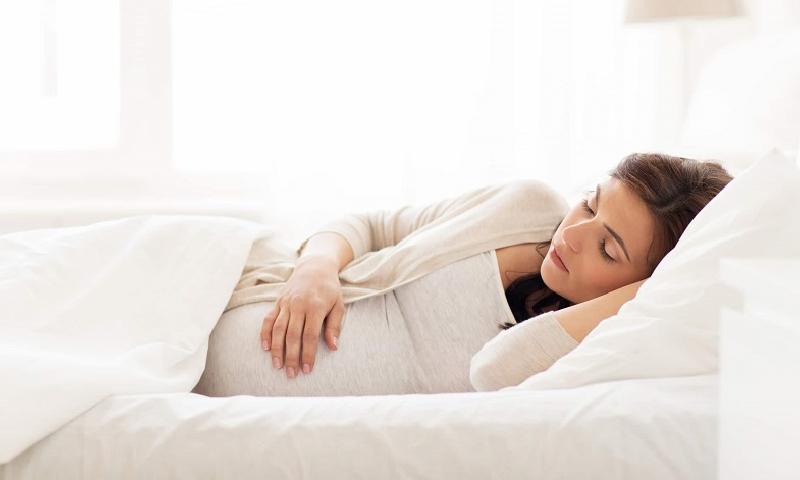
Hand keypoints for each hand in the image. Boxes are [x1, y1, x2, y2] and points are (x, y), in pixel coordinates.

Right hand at [261, 254, 343, 377]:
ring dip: (276, 349)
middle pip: (292, 336)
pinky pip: (268, 319)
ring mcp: (286, 303)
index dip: (308, 354)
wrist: (315, 266)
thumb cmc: (329, 289)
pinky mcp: (278, 302)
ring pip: (278, 329)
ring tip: (277, 366)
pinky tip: (265, 347)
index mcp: (315, 307)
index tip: (307, 370)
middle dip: (291, 357)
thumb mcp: (339, 305)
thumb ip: (335, 326)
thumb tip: (333, 347)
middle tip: (292, 374)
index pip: (310, 336)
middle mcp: (298, 305)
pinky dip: (265, 333)